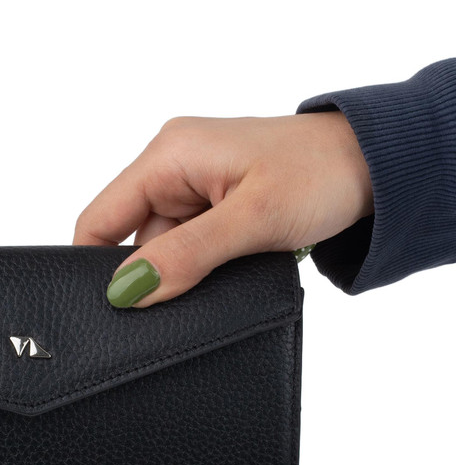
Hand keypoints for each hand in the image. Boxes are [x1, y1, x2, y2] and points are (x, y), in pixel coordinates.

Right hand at [73, 113, 373, 307]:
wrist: (373, 162)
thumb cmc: (322, 173)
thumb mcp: (253, 219)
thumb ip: (187, 256)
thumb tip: (127, 290)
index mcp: (168, 155)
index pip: (98, 218)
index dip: (93, 266)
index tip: (110, 309)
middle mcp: (171, 165)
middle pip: (126, 237)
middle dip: (148, 272)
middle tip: (181, 296)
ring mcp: (190, 184)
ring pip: (158, 244)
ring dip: (180, 269)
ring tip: (222, 271)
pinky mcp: (210, 201)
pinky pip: (184, 241)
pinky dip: (197, 263)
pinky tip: (225, 268)